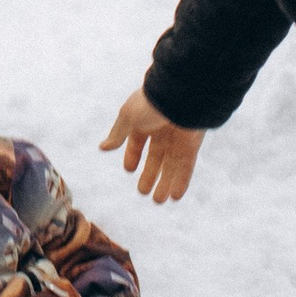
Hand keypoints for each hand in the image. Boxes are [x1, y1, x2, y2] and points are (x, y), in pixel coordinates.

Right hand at [101, 90, 204, 204]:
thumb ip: (118, 134)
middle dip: (149, 174)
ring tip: (159, 200)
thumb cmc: (151, 104)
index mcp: (145, 120)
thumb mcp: (128, 118)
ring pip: (171, 165)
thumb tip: (103, 147)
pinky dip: (181, 181)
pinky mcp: (192, 145)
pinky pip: (186, 166)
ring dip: (165, 183)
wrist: (181, 95)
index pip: (137, 141)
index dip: (133, 155)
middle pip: (156, 156)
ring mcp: (178, 137)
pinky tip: (175, 196)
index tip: (129, 169)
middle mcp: (162, 129)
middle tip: (143, 192)